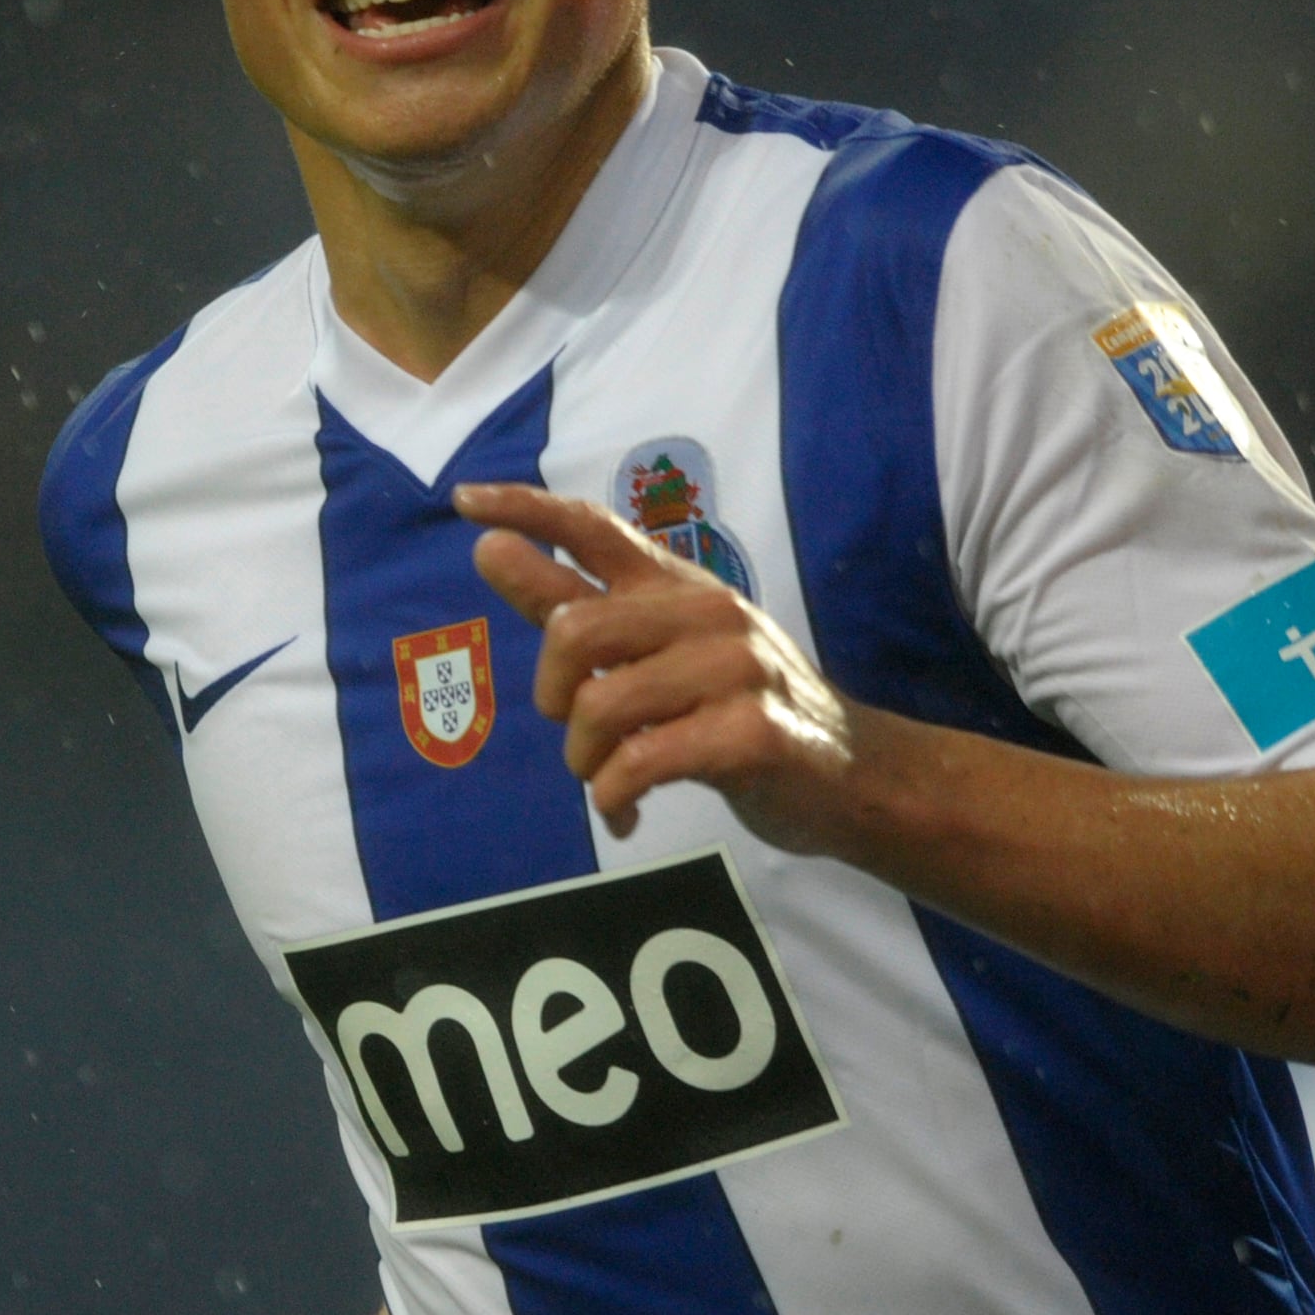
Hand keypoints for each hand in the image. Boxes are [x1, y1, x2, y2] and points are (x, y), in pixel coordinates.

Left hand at [460, 481, 867, 849]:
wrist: (851, 774)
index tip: (464, 502)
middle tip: (578, 732)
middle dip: (553, 697)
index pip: (594, 526)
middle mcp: (706, 611)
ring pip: (600, 707)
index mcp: (678, 585)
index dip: (525, 509)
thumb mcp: (660, 648)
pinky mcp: (750, 733)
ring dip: (585, 762)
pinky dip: (613, 798)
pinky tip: (625, 812)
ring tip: (607, 781)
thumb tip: (490, 549)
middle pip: (573, 632)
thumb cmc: (740, 709)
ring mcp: (735, 669)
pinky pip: (639, 763)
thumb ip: (578, 604)